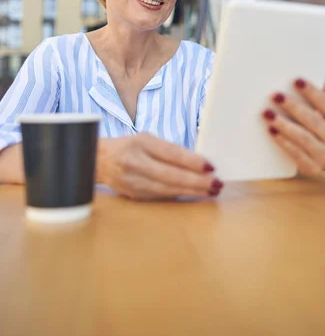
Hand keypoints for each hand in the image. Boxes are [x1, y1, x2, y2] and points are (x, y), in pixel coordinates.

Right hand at [97, 133, 222, 199]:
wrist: (98, 160)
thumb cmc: (129, 146)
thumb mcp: (146, 139)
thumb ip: (168, 149)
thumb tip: (197, 162)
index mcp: (141, 143)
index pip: (171, 153)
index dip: (192, 161)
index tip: (210, 166)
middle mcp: (135, 162)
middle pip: (171, 175)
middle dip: (196, 181)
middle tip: (216, 184)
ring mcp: (133, 181)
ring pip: (168, 189)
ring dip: (192, 191)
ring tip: (210, 191)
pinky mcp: (133, 195)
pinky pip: (161, 196)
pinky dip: (179, 195)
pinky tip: (194, 195)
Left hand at [261, 78, 324, 175]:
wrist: (313, 159)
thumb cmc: (316, 128)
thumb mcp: (324, 113)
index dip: (312, 92)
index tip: (295, 80)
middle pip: (314, 120)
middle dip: (293, 106)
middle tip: (275, 96)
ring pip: (304, 138)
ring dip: (284, 124)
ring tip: (268, 114)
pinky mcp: (313, 168)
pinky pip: (296, 154)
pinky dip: (283, 142)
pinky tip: (271, 131)